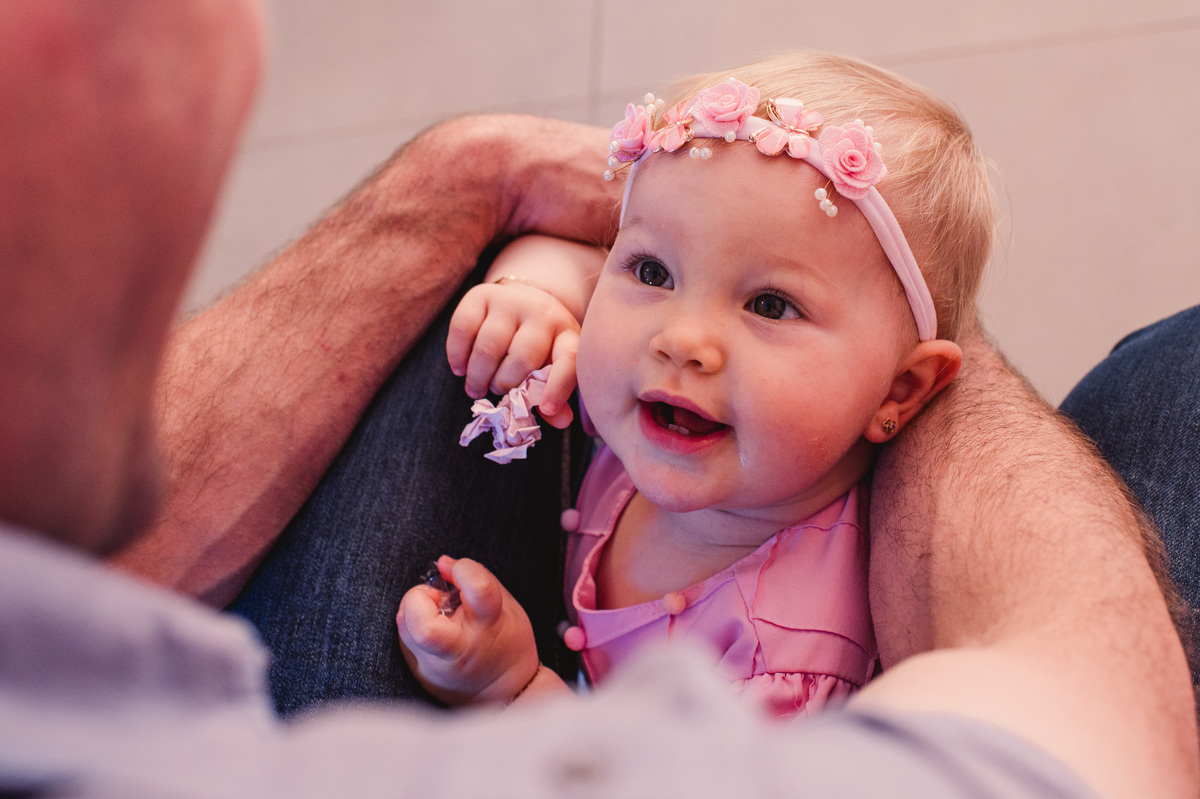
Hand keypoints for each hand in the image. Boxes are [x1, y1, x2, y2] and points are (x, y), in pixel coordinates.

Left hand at [396, 555, 538, 705]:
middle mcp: (460, 649)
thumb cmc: (504, 640)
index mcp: (489, 625)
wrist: (504, 693)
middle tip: (432, 598)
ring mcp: (437, 667)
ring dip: (412, 610)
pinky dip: (412, 625)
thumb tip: (442, 563)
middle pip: (424, 627)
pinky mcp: (421, 675)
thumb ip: (475, 580)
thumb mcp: (504, 606)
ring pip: (405, 630)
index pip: (478, 588)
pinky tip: (432, 629)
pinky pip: (404, 641)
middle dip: (417, 599)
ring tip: (434, 613)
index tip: (455, 569)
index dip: (464, 568)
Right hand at [446, 282, 578, 428]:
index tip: (546, 410)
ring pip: (489, 346)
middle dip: (505, 384)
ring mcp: (511, 301)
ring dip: (479, 376)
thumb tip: (561, 421)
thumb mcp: (553, 366)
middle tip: (496, 392)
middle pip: (522, 358)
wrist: (524, 301)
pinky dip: (457, 355)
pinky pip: (463, 328)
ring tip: (476, 388)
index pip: (568, 360)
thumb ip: (556, 395)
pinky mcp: (481, 295)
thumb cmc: (540, 345)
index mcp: (566, 335)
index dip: (558, 387)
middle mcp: (542, 313)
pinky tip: (460, 369)